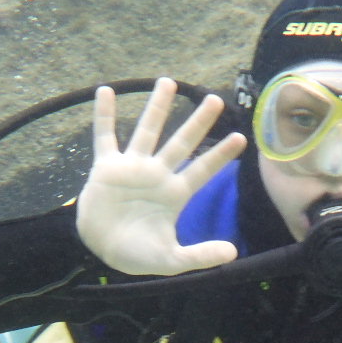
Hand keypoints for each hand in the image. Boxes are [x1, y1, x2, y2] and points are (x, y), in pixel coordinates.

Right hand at [75, 77, 245, 275]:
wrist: (101, 251)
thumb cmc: (136, 255)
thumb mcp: (171, 261)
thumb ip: (200, 256)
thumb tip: (232, 253)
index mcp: (175, 194)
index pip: (202, 170)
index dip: (220, 155)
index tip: (240, 137)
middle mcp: (157, 174)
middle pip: (182, 142)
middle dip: (198, 122)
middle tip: (216, 98)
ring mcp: (132, 167)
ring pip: (147, 131)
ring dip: (157, 107)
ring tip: (168, 81)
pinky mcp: (106, 167)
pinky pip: (104, 137)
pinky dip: (104, 116)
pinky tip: (106, 91)